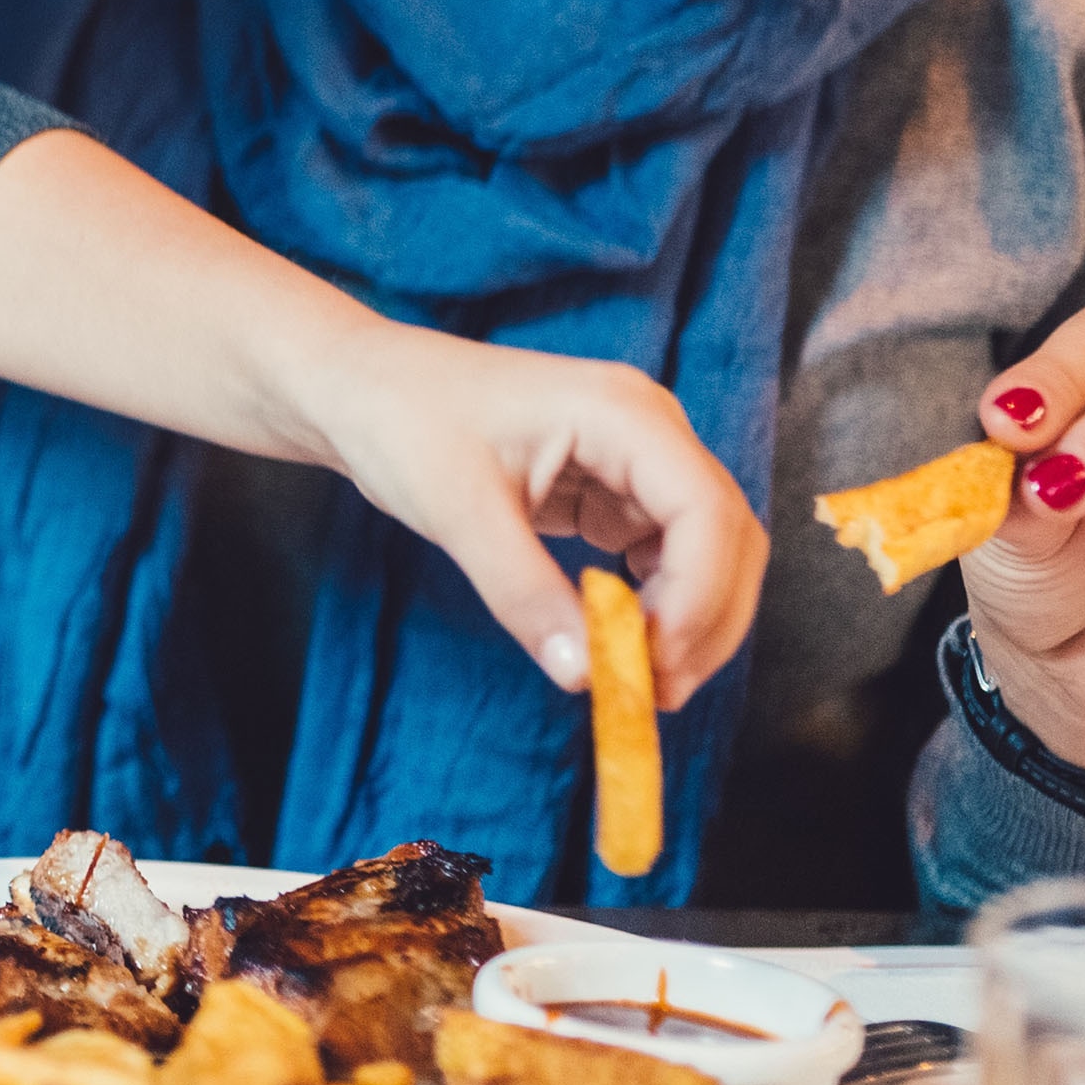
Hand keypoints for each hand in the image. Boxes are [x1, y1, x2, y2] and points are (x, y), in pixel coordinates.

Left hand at [308, 321, 769, 707]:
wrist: (360, 390)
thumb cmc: (402, 422)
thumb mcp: (459, 513)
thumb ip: (525, 594)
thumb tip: (584, 676)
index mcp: (621, 412)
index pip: (706, 510)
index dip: (700, 598)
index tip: (656, 666)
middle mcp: (646, 428)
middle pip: (725, 535)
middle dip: (704, 620)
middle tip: (652, 694)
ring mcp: (633, 457)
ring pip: (705, 551)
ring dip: (687, 618)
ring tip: (636, 677)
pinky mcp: (612, 486)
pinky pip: (663, 553)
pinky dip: (656, 603)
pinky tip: (618, 636)